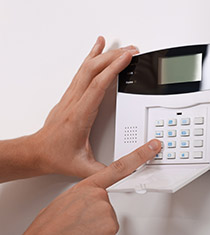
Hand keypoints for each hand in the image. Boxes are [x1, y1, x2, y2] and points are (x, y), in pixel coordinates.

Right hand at [0, 139, 160, 234]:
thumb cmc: (46, 230)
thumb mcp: (64, 204)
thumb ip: (82, 201)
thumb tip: (86, 209)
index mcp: (86, 187)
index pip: (118, 167)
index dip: (138, 156)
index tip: (152, 148)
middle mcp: (99, 196)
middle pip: (107, 210)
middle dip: (95, 222)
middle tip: (77, 228)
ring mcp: (106, 212)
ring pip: (106, 228)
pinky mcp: (110, 229)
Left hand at [33, 36, 138, 177]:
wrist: (38, 151)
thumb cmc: (57, 155)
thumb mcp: (84, 168)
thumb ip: (106, 170)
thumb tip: (126, 170)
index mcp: (80, 116)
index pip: (98, 86)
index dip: (113, 70)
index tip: (126, 58)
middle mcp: (74, 102)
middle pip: (93, 71)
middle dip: (114, 57)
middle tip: (131, 50)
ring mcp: (71, 97)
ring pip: (86, 68)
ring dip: (104, 56)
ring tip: (118, 47)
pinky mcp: (71, 97)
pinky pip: (81, 72)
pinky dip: (90, 57)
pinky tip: (96, 50)